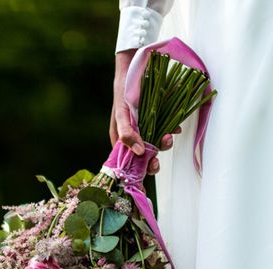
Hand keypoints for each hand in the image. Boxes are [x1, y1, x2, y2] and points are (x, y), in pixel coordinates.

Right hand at [109, 49, 180, 174]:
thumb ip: (127, 134)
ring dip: (164, 144)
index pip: (126, 161)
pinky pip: (166, 131)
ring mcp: (147, 129)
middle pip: (142, 158)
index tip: (145, 172)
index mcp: (121, 139)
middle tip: (157, 161)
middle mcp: (134, 137)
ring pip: (156, 146)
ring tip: (169, 136)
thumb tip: (140, 152)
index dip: (136, 169)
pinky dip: (171, 131)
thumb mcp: (122, 114)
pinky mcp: (159, 121)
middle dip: (151, 161)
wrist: (137, 69)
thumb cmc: (124, 93)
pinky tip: (174, 128)